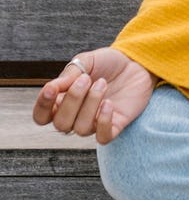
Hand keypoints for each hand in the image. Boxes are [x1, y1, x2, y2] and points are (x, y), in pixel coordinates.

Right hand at [32, 48, 157, 143]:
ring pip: (81, 129)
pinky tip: (109, 103)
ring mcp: (94, 123)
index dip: (42, 106)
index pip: (42, 116)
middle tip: (86, 79)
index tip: (51, 89)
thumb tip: (51, 88)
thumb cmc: (108, 63)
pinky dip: (103, 122)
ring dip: (91, 104)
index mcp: (63, 100)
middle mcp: (76, 116)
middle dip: (72, 100)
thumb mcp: (87, 61)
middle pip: (61, 124)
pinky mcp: (114, 127)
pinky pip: (102, 137)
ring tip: (102, 84)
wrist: (136, 63)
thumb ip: (69, 74)